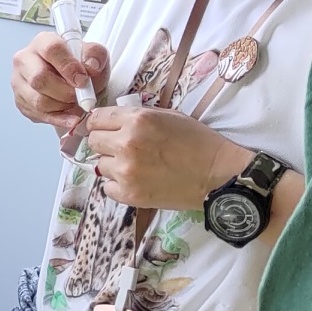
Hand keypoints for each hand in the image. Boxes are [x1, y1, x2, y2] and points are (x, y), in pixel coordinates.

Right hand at [14, 32, 106, 134]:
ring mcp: (19, 82)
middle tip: (80, 95)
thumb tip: (90, 67)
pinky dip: (59, 119)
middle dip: (65, 92)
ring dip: (62, 106)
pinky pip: (38, 115)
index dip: (69, 66)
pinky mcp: (20, 101)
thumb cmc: (79, 66)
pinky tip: (71, 118)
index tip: (83, 80)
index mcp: (43, 42)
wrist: (72, 81)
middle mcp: (25, 59)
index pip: (51, 50)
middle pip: (39, 78)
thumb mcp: (95, 55)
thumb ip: (96, 55)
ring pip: (38, 100)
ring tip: (74, 103)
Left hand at [83, 107, 251, 214]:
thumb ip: (135, 118)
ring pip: (100, 165)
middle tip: (123, 149)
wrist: (217, 175)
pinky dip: (118, 185)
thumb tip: (109, 123)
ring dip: (113, 165)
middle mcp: (127, 143)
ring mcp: (126, 171)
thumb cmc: (197, 142)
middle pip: (93, 142)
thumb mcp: (167, 116)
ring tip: (137, 167)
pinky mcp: (129, 194)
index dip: (99, 124)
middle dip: (105, 144)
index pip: (96, 119)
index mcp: (137, 120)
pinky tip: (137, 181)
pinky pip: (107, 187)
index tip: (103, 129)